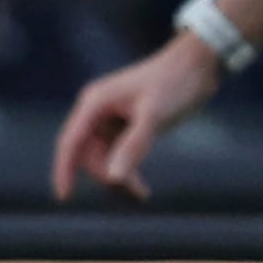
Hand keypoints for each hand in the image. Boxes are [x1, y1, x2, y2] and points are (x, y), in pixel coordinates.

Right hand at [51, 36, 220, 200]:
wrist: (198, 65)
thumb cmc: (174, 83)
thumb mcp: (154, 116)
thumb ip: (133, 147)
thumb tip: (113, 178)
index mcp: (94, 103)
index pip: (70, 142)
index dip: (64, 170)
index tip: (64, 197)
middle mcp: (97, 110)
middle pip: (88, 153)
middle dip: (105, 173)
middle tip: (136, 189)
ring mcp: (111, 117)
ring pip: (103, 156)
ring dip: (118, 175)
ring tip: (142, 192)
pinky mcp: (126, 124)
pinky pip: (117, 152)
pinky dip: (127, 168)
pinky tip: (140, 187)